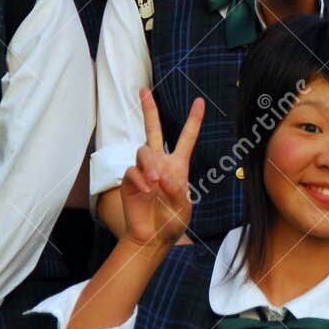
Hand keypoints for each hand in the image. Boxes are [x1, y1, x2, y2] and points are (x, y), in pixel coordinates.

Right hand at [120, 89, 205, 250]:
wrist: (152, 238)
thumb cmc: (172, 222)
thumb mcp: (183, 207)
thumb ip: (177, 191)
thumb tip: (162, 176)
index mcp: (178, 165)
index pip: (186, 138)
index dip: (193, 120)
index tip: (199, 101)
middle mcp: (160, 163)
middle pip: (153, 130)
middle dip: (149, 110)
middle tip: (143, 90)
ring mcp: (143, 170)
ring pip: (143, 150)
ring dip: (150, 164)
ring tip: (155, 182)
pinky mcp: (129, 181)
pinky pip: (132, 171)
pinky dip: (140, 179)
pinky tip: (146, 191)